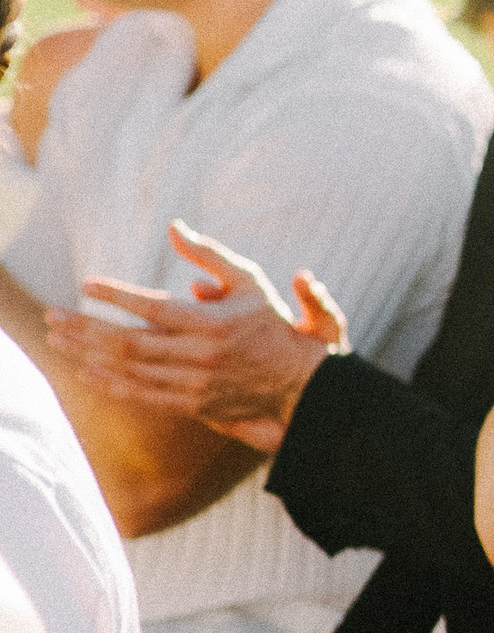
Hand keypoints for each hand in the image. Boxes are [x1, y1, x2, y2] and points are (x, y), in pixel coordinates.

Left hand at [46, 219, 343, 452]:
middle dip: (85, 328)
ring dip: (89, 354)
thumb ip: (210, 255)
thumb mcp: (250, 281)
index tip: (86, 284)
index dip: (115, 295)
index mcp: (213, 322)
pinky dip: (112, 383)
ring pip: (130, 369)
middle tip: (53, 316)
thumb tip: (173, 228)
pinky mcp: (193, 404)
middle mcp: (200, 355)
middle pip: (128, 341)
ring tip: (59, 340)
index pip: (152, 306)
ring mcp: (194, 383)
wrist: (301, 384)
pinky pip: (143, 395)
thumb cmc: (274, 325)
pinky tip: (87, 371)